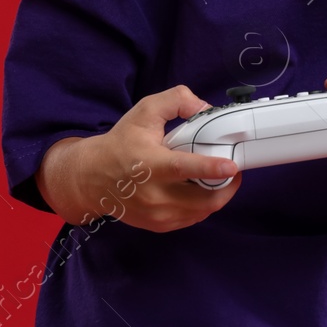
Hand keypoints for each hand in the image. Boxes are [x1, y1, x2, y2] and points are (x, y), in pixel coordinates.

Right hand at [63, 85, 242, 232]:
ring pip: (201, 211)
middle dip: (226, 186)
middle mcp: (153, 194)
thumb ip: (177, 100)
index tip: (231, 166)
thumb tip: (205, 108)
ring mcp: (156, 214)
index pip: (183, 169)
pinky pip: (192, 218)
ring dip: (218, 196)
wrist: (91, 178)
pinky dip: (203, 206)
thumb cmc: (121, 143)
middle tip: (234, 171)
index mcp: (150, 164)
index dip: (210, 168)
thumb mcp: (145, 111)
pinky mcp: (158, 225)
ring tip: (221, 179)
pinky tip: (203, 191)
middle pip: (201, 199)